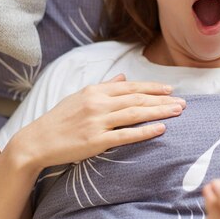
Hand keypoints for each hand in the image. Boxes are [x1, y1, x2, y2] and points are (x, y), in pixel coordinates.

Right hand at [11, 74, 185, 170]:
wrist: (36, 141)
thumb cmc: (59, 119)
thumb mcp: (79, 97)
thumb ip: (104, 87)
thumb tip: (122, 77)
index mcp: (94, 90)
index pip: (130, 86)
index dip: (152, 87)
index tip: (170, 89)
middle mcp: (97, 103)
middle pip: (137, 98)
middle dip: (162, 99)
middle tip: (183, 102)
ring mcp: (97, 122)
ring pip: (135, 113)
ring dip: (159, 111)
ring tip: (177, 112)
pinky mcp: (95, 141)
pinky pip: (125, 135)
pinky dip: (145, 131)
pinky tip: (160, 128)